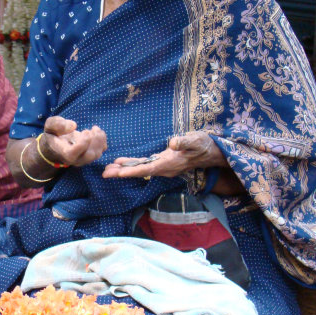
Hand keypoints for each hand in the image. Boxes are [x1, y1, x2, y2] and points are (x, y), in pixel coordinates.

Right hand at [41, 116, 107, 166]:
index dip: (82, 143)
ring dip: (99, 139)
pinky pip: (101, 151)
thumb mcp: (50, 126)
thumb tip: (73, 126)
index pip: (73, 153)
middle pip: (89, 155)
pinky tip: (97, 131)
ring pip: (97, 153)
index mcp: (64, 153)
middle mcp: (75, 159)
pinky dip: (103, 140)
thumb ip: (57, 124)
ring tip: (94, 129)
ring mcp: (84, 159)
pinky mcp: (91, 155)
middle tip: (92, 129)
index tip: (85, 131)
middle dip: (94, 140)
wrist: (55, 146)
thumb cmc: (53, 135)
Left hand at [103, 131, 224, 178]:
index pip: (148, 169)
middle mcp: (164, 168)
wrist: (211, 151)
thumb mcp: (196, 141)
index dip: (133, 171)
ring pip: (139, 169)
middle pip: (139, 172)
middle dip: (122, 173)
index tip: (119, 173)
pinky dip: (131, 164)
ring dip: (123, 170)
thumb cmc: (204, 144)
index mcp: (170, 164)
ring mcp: (162, 166)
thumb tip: (172, 143)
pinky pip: (143, 164)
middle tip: (104, 174)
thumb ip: (184, 142)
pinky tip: (120, 162)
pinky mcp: (162, 161)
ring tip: (106, 170)